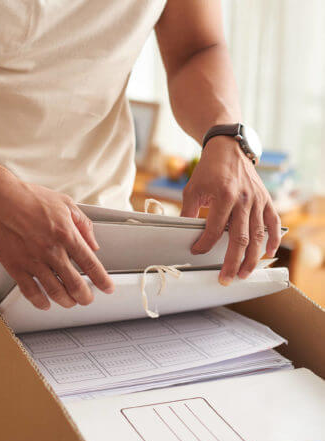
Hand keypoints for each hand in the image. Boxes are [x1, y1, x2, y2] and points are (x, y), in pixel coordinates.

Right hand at [0, 166, 114, 309]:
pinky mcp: (15, 266)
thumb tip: (93, 245)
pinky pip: (30, 291)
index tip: (107, 288)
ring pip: (54, 291)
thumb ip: (83, 225)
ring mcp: (33, 260)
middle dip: (85, 296)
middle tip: (87, 298)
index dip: (102, 280)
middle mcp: (51, 250)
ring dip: (66, 301)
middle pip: (74, 284)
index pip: (90, 264)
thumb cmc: (29, 197)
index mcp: (66, 234)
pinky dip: (40, 302)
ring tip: (70, 302)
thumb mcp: (65, 203)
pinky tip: (45, 303)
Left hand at [181, 136, 280, 284]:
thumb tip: (180, 233)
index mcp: (224, 196)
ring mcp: (257, 201)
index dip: (205, 244)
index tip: (196, 252)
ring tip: (244, 274)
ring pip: (257, 235)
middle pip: (239, 238)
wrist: (229, 148)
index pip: (214, 228)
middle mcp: (243, 200)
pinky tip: (266, 254)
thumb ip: (188, 212)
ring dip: (251, 258)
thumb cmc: (209, 170)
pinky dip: (272, 240)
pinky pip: (272, 223)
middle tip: (226, 279)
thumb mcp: (192, 189)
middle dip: (232, 262)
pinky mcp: (266, 200)